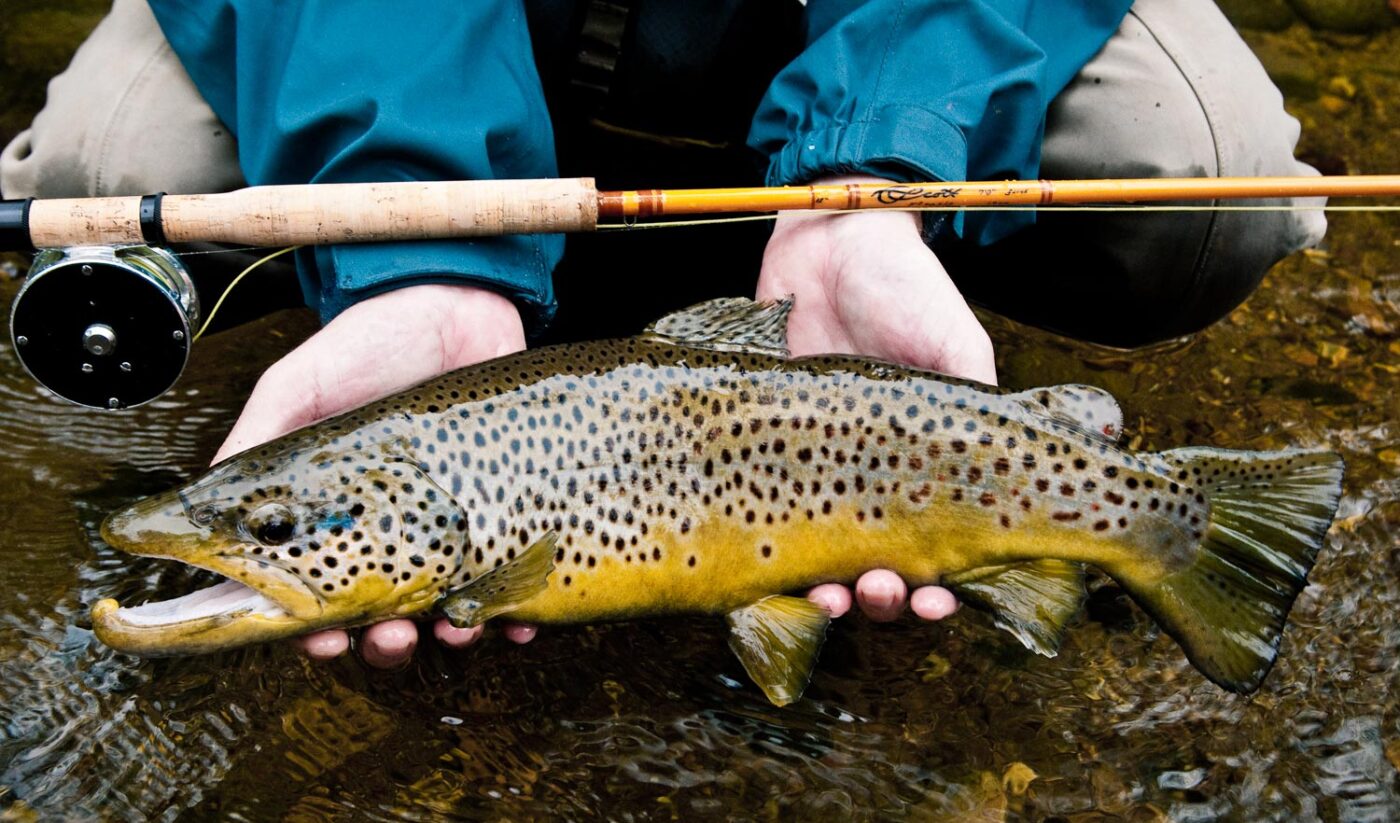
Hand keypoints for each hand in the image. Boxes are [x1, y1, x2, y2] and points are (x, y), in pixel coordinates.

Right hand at [212, 283, 537, 667]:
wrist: (460, 302)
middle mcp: (389, 530)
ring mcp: (450, 527)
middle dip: (384, 644)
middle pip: (381, 619)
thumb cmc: (371, 342)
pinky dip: (516, 616)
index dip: (310, 632)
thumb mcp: (301, 384)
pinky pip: (514, 584)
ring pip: (445, 613)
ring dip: (448, 636)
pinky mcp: (504, 515)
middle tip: (390, 638)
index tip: (318, 644)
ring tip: (456, 628)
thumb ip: (259, 439)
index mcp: (330, 515)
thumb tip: (198, 503)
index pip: (311, 597)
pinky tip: (517, 627)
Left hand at [757, 176, 997, 622]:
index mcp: (930, 466)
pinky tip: (772, 576)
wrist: (825, 240)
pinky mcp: (763, 451)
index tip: (941, 601)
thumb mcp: (955, 341)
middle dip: (887, 599)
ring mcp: (816, 470)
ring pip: (825, 560)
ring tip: (830, 600)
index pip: (945, 549)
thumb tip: (1043, 470)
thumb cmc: (902, 286)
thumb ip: (982, 402)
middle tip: (884, 594)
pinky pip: (763, 519)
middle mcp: (875, 479)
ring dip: (832, 594)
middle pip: (884, 569)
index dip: (947, 589)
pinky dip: (771, 557)